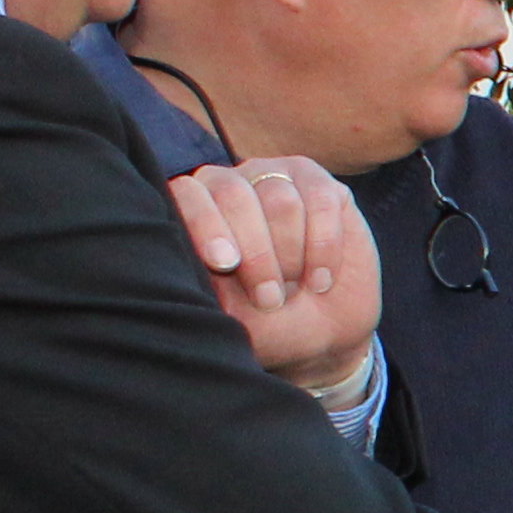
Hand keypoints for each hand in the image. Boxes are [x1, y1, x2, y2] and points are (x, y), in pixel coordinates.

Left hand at [170, 160, 381, 393]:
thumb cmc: (268, 322)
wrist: (324, 332)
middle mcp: (233, 185)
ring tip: (295, 287)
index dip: (205, 223)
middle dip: (256, 253)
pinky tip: (321, 277)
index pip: (188, 195)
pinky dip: (324, 246)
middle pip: (235, 195)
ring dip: (292, 255)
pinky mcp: (323, 187)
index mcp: (198, 211)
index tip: (224, 264)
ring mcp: (278, 179)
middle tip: (269, 298)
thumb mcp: (230, 315)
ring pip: (282, 201)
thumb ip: (208, 284)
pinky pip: (322, 202)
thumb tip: (195, 261)